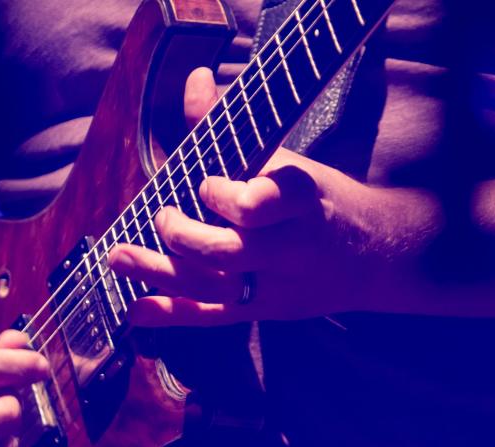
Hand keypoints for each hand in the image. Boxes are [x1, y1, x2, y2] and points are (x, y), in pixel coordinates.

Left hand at [108, 68, 413, 325]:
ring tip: (119, 255)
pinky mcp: (262, 310)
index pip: (262, 203)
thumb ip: (231, 128)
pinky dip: (173, 314)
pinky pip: (214, 316)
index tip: (206, 184)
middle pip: (230, 251)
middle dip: (186, 235)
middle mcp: (289, 247)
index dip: (227, 197)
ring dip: (161, 271)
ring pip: (215, 285)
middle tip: (164, 215)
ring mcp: (275, 285)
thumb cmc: (320, 200)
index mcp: (302, 200)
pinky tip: (136, 309)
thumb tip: (193, 82)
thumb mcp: (287, 160)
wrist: (375, 255)